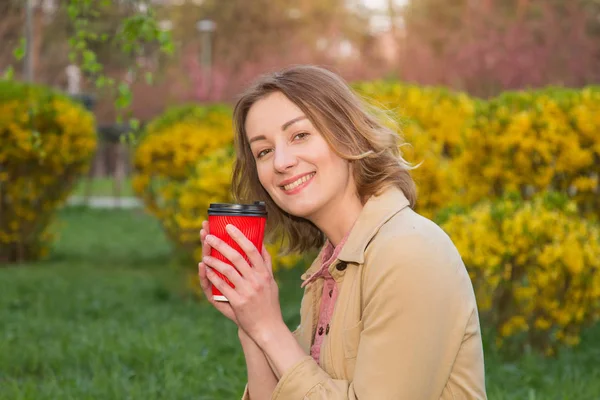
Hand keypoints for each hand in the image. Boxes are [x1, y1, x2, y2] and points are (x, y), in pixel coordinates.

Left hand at [202, 224, 284, 344]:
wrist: (268, 328)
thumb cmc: (269, 303)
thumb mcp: (272, 282)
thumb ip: (266, 263)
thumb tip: (261, 244)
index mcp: (264, 273)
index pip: (252, 250)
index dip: (239, 236)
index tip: (228, 226)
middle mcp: (256, 280)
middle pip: (236, 257)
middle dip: (221, 245)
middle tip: (209, 236)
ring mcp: (247, 291)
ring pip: (227, 271)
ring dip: (214, 261)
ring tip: (205, 255)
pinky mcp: (238, 302)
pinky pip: (222, 287)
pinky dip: (213, 277)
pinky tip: (206, 271)